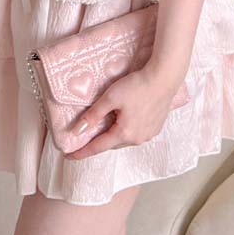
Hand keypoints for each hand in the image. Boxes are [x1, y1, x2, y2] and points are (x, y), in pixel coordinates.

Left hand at [63, 64, 186, 160]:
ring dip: (114, 135)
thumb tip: (77, 131)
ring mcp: (148, 134)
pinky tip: (125, 121)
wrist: (164, 78)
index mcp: (124, 133)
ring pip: (125, 138)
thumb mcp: (110, 98)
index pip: (98, 147)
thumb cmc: (137, 86)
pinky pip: (136, 133)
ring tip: (106, 126)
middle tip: (86, 137)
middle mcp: (137, 139)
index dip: (82, 151)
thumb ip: (93, 115)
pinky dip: (127, 130)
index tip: (69, 155)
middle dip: (99, 141)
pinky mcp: (156, 127)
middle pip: (112, 143)